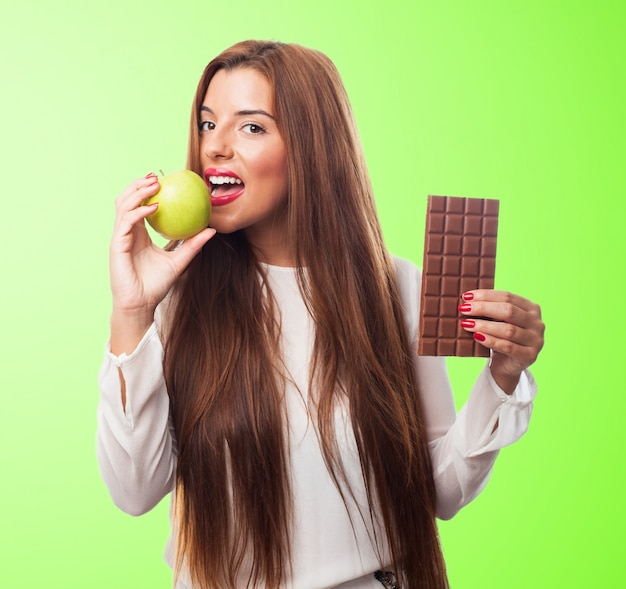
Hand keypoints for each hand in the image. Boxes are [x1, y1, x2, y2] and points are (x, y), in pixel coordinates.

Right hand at [109, 174, 214, 352]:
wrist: (142, 304)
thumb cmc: (157, 285)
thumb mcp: (180, 260)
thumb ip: (193, 244)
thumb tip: (212, 230)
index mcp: (137, 234)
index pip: (138, 205)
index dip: (145, 190)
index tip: (161, 179)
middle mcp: (126, 232)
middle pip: (126, 200)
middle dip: (138, 184)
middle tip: (156, 176)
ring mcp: (119, 237)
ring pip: (123, 205)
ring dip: (137, 192)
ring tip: (154, 185)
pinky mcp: (116, 245)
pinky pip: (127, 222)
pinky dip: (140, 211)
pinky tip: (154, 207)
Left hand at [458, 290, 544, 393]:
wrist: (506, 366)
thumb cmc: (501, 338)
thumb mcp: (498, 321)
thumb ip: (490, 310)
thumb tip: (467, 300)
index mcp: (531, 309)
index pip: (508, 297)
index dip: (486, 295)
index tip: (466, 296)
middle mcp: (537, 323)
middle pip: (508, 311)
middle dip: (483, 308)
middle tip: (464, 309)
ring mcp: (536, 340)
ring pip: (508, 329)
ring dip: (484, 325)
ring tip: (466, 324)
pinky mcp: (529, 356)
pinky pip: (508, 347)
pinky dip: (490, 340)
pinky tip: (477, 336)